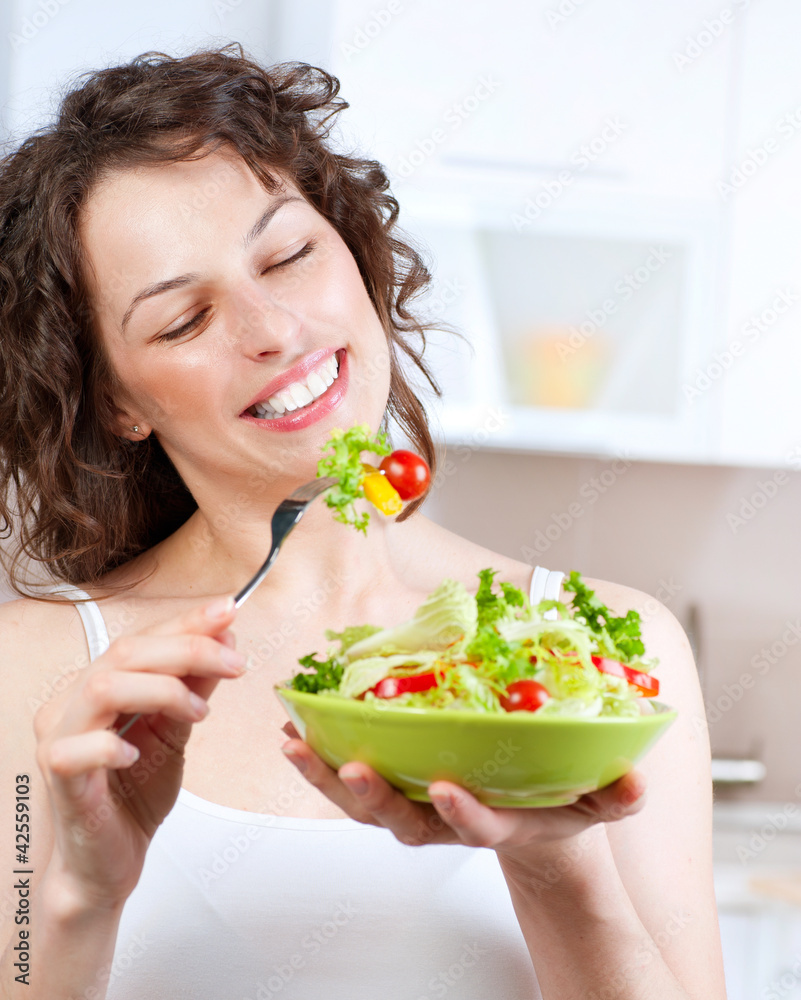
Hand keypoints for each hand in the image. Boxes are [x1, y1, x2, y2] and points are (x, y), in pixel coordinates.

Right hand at [34, 596, 245, 908]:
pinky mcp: (59, 778)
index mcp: (99, 683)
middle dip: (188, 650)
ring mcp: (61, 738)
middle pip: (126, 653)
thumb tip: (224, 641)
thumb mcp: (175, 731)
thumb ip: (193, 687)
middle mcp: (74, 702)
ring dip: (162, 690)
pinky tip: (138, 754)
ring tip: (197, 713)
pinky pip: (76, 749)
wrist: (106, 862)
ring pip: (103, 687)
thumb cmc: (133, 795)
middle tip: (233, 663)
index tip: (230, 611)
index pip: (142, 638)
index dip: (188, 622)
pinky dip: (111, 745)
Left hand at [281, 722, 645, 860]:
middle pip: (405, 821)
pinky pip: (352, 781)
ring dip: (329, 776)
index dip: (462, 813)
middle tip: (350, 769)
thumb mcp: (595, 802)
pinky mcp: (396, 790)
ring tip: (298, 743)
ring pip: (366, 804)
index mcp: (498, 822)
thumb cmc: (555, 804)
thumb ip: (617, 794)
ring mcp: (416, 808)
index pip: (479, 826)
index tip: (446, 790)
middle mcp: (447, 821)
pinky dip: (322, 760)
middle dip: (376, 798)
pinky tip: (298, 733)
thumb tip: (636, 781)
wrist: (528, 824)